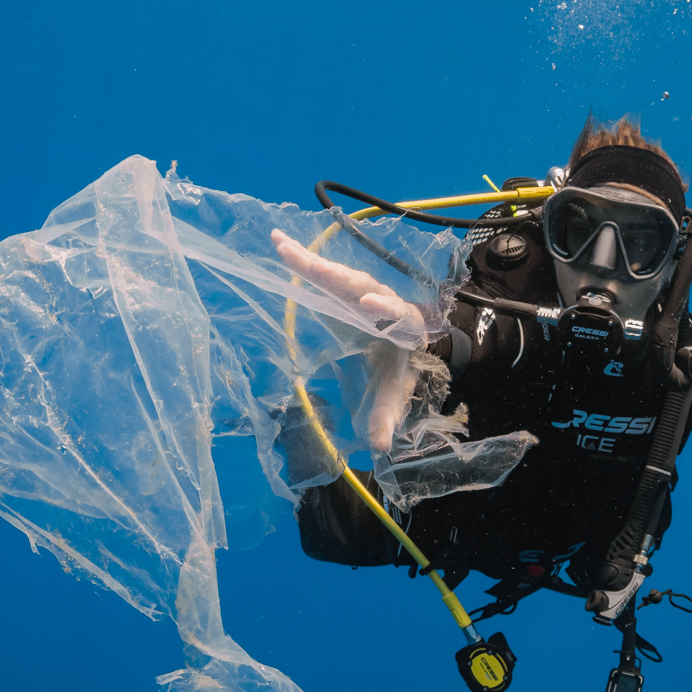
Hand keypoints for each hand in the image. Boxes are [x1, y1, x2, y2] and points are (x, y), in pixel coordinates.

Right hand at [272, 228, 421, 456]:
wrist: (411, 335)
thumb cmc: (401, 362)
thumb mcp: (395, 390)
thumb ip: (386, 415)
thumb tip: (379, 447)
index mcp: (401, 323)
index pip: (396, 313)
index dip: (385, 309)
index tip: (371, 304)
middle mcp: (382, 298)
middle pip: (358, 284)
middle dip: (331, 273)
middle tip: (302, 261)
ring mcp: (363, 287)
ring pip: (338, 273)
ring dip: (309, 259)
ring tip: (280, 244)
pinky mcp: (347, 285)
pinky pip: (326, 271)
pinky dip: (304, 258)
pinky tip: (281, 244)